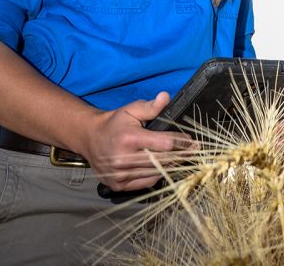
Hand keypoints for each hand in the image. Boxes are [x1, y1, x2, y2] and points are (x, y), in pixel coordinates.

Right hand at [80, 91, 196, 190]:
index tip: (192, 141)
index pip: (165, 144)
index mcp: (130, 139)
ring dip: (171, 166)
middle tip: (193, 151)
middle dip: (181, 155)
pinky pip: (146, 182)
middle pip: (163, 160)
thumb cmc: (114, 123)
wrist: (90, 139)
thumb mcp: (131, 110)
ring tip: (182, 158)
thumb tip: (166, 97)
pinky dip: (157, 175)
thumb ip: (150, 107)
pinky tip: (162, 167)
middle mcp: (124, 159)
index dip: (181, 142)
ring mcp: (120, 175)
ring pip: (156, 173)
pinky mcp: (118, 185)